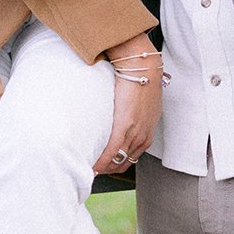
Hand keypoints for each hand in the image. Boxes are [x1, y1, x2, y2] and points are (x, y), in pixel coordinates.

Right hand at [93, 41, 162, 174]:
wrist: (141, 65)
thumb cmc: (140, 79)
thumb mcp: (142, 104)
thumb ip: (133, 116)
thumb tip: (120, 117)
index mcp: (147, 133)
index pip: (130, 159)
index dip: (114, 164)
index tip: (101, 164)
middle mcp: (142, 136)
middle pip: (122, 163)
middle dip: (106, 168)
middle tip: (90, 167)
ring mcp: (134, 133)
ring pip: (116, 161)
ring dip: (101, 166)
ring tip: (87, 165)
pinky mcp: (124, 126)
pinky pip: (111, 152)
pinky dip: (100, 161)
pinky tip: (91, 163)